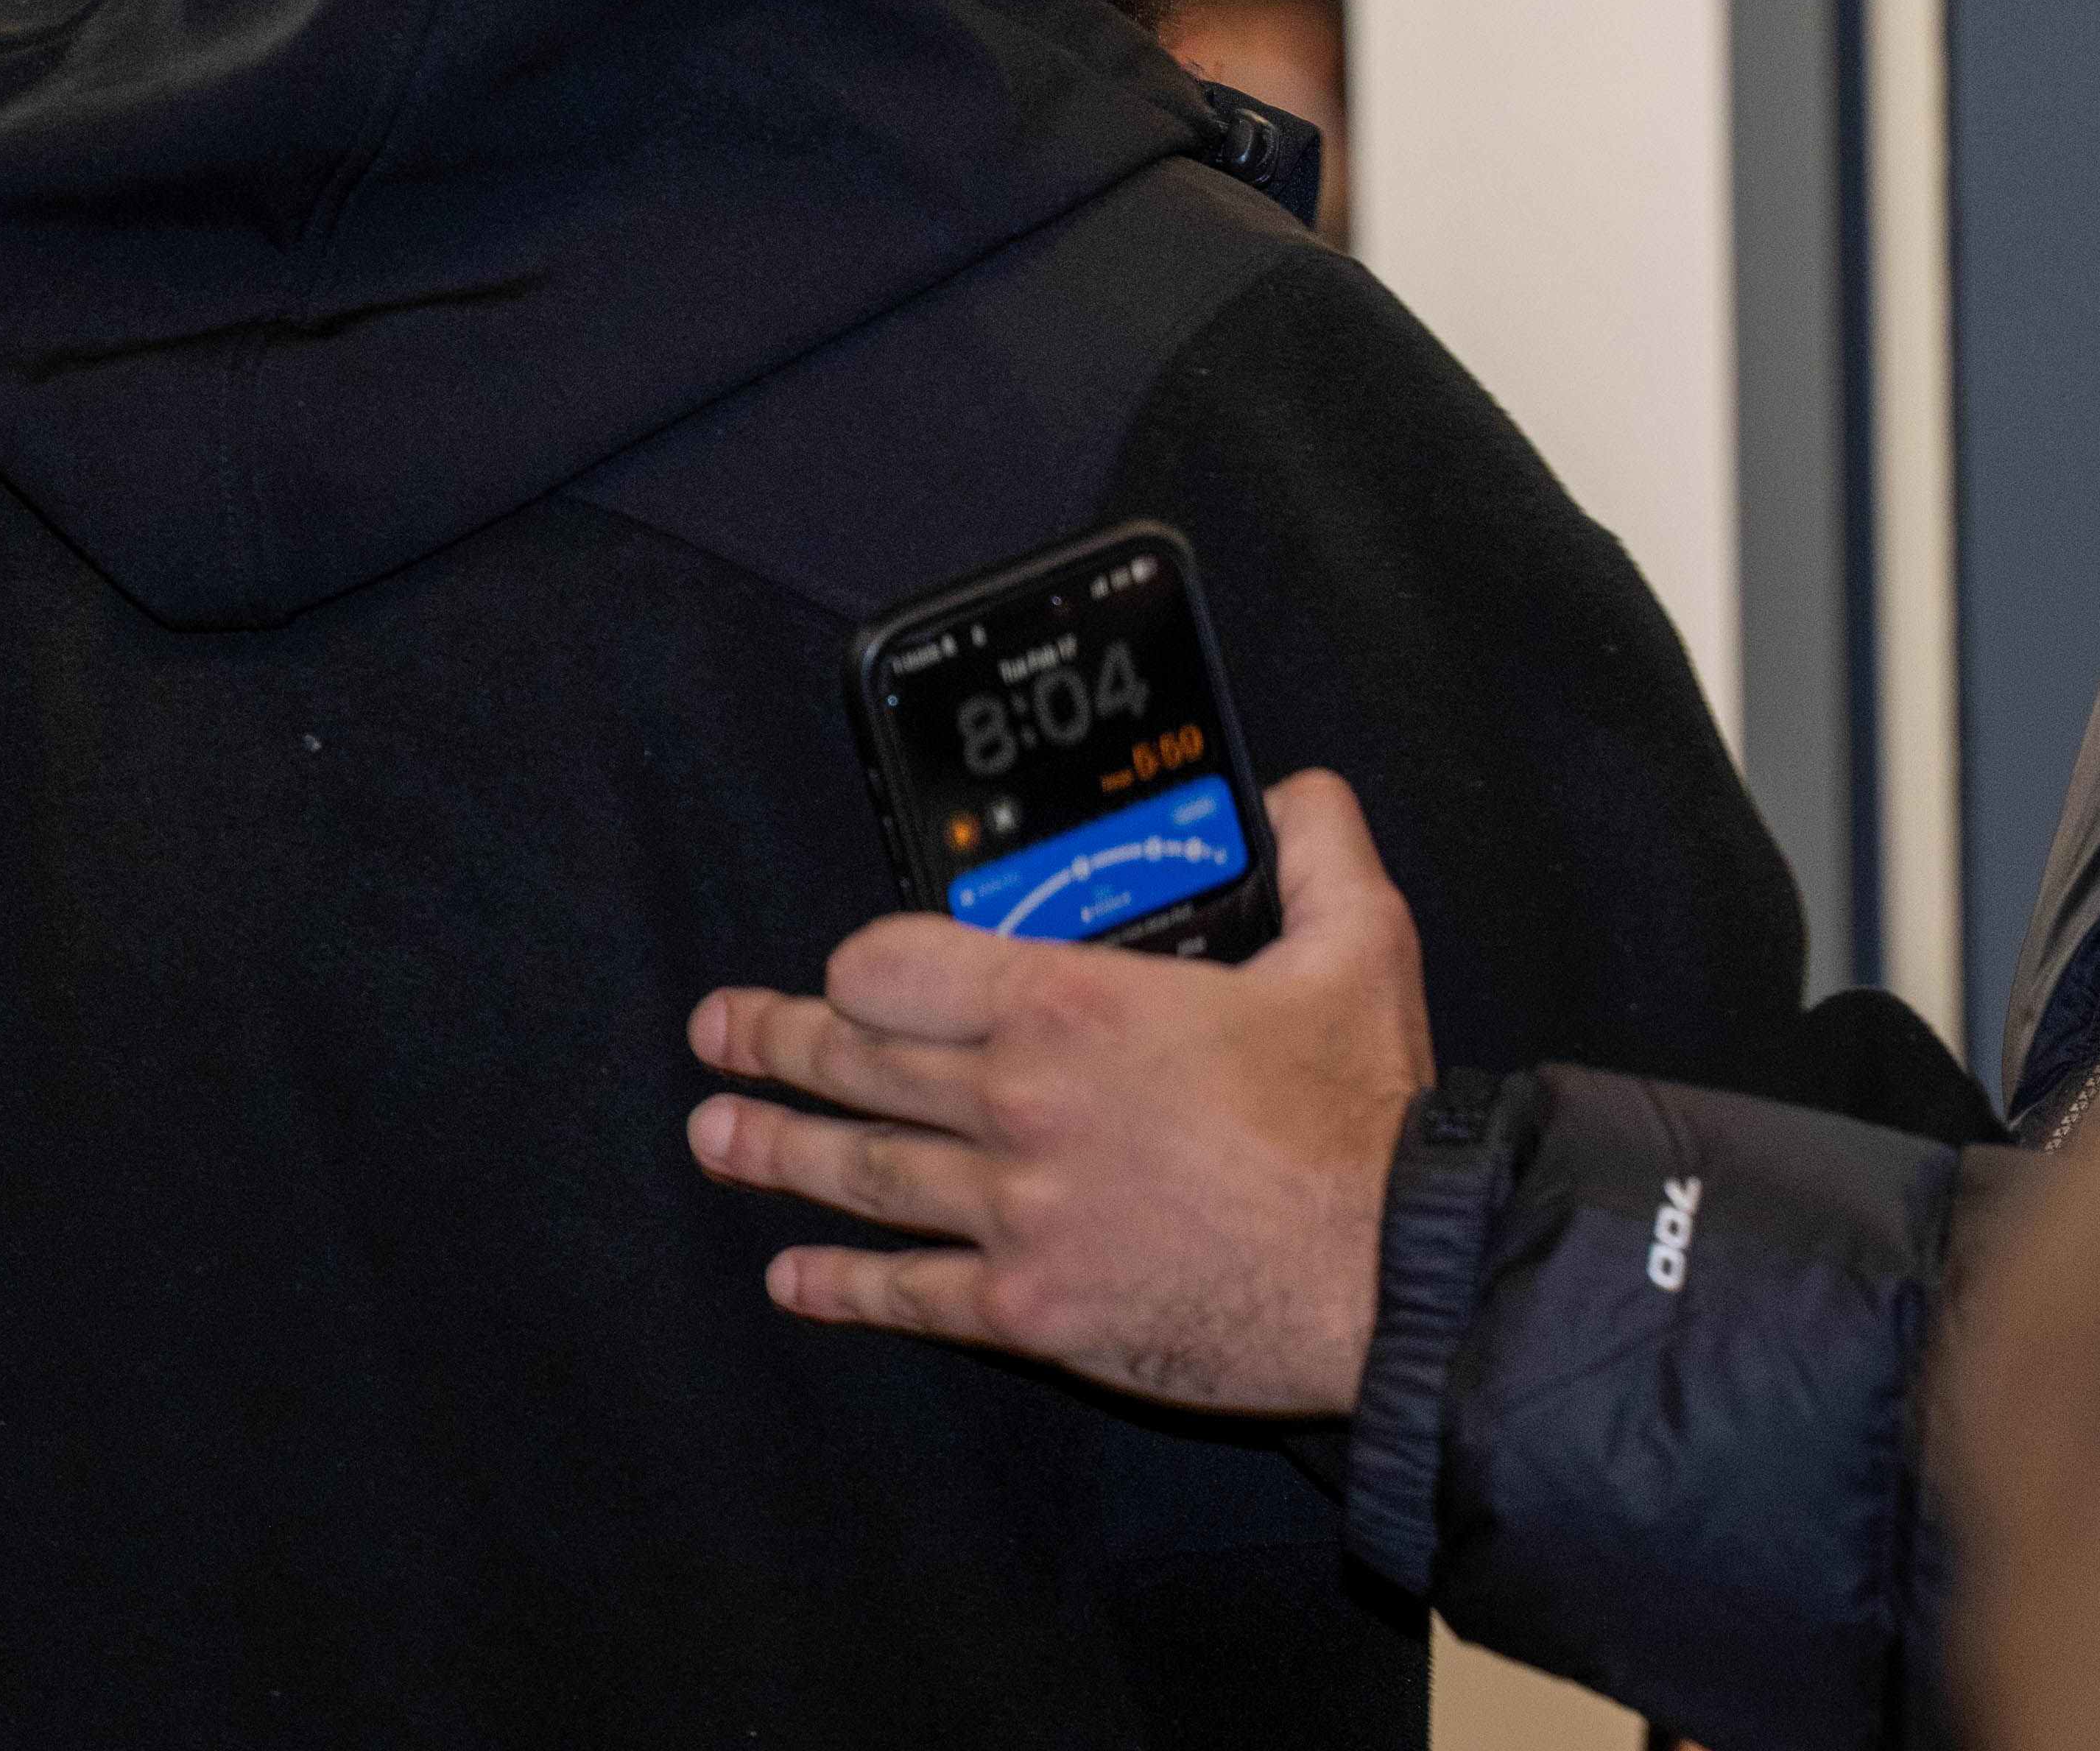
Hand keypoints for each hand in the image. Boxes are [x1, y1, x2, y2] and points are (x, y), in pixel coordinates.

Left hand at [688, 768, 1430, 1416]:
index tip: (851, 971)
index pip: (903, 967)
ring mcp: (1013, 1213)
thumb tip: (1299, 791)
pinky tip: (792, 1279)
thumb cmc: (1363, 1114)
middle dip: (776, 1044)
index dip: (866, 964)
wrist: (1384, 1272)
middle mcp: (1017, 1103)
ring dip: (777, 1151)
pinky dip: (841, 1287)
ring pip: (865, 1172)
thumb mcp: (1356, 944)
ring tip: (714, 1135)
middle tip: (717, 1033)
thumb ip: (1317, 849)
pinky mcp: (1030, 1307)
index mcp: (1072, 1005)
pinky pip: (910, 1294)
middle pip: (862, 1065)